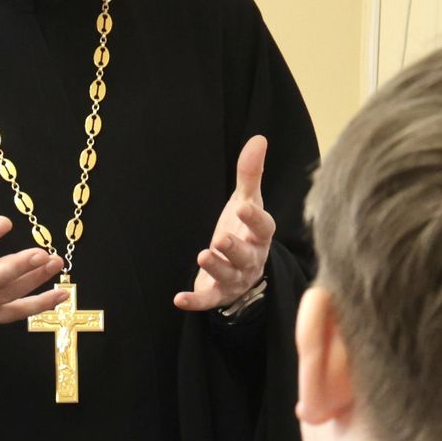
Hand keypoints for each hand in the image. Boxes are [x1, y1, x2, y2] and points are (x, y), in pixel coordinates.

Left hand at [174, 136, 275, 311]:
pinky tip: (178, 298)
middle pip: (246, 255)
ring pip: (228, 276)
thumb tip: (258, 138)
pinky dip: (194, 301)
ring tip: (203, 255)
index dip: (254, 218)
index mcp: (260, 236)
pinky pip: (208, 300)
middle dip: (234, 248)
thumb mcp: (246, 202)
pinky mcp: (218, 295)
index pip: (264, 227)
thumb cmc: (244, 231)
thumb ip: (250, 174)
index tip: (243, 206)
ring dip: (216, 268)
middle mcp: (252, 260)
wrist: (239, 270)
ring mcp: (235, 279)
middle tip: (220, 239)